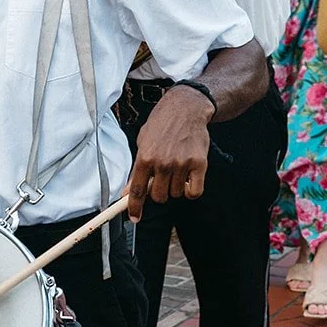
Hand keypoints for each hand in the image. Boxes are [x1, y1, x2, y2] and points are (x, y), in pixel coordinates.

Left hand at [125, 86, 212, 219]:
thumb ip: (136, 169)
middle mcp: (162, 162)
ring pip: (176, 194)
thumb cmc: (162, 124)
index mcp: (144, 157)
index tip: (134, 217)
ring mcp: (181, 164)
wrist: (185, 109)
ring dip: (175, 187)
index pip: (137, 190)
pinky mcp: (199, 164)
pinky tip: (188, 179)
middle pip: (159, 196)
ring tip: (175, 169)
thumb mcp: (142, 142)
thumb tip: (127, 192)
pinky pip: (194, 191)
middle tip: (161, 179)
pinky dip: (191, 190)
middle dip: (158, 192)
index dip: (134, 207)